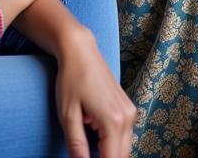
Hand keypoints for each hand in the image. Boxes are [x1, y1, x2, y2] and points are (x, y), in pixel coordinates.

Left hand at [55, 30, 136, 157]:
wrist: (81, 50)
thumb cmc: (71, 79)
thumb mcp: (67, 115)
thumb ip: (77, 145)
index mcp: (114, 121)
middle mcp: (128, 117)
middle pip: (122, 157)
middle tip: (84, 153)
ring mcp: (130, 111)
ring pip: (124, 148)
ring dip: (109, 153)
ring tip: (87, 145)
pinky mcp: (127, 107)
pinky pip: (124, 135)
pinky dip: (111, 142)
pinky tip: (92, 131)